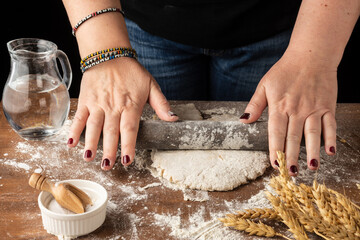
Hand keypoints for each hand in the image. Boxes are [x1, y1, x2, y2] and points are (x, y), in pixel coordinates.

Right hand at [67, 57, 177, 169]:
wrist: (109, 54)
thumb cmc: (131, 72)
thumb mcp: (151, 85)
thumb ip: (162, 104)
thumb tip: (174, 119)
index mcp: (131, 105)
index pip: (130, 129)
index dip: (128, 146)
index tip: (128, 161)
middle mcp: (114, 107)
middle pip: (111, 132)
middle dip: (109, 150)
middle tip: (107, 166)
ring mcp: (98, 104)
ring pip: (94, 126)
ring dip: (91, 143)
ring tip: (88, 158)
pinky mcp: (86, 100)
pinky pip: (79, 117)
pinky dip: (74, 129)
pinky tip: (71, 143)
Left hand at [240, 50, 336, 175]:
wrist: (311, 55)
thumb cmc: (285, 70)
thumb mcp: (265, 85)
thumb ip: (255, 104)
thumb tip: (244, 120)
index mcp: (279, 106)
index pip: (275, 132)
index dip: (274, 149)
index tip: (274, 164)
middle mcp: (297, 109)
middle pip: (293, 137)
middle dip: (291, 156)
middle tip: (290, 173)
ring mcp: (314, 108)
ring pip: (312, 134)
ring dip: (312, 152)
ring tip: (311, 168)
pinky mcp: (328, 106)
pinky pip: (330, 125)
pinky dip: (331, 138)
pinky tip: (330, 152)